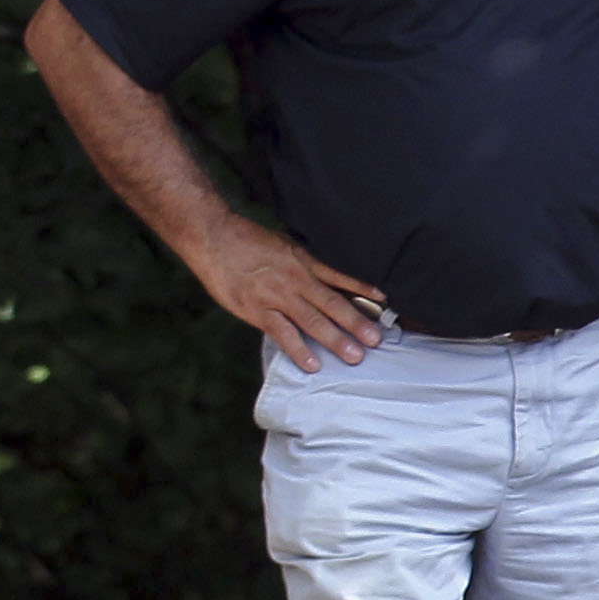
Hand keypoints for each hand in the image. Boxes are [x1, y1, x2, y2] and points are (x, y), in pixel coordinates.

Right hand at [192, 213, 383, 371]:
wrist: (212, 235)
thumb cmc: (247, 240)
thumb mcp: (285, 244)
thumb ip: (306, 261)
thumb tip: (329, 275)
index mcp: (305, 262)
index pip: (341, 279)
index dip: (363, 290)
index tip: (386, 302)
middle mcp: (296, 280)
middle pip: (332, 305)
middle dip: (357, 323)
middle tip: (377, 341)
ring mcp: (277, 297)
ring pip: (312, 321)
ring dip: (335, 340)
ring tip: (355, 356)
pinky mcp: (257, 310)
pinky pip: (282, 333)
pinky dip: (298, 349)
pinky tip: (311, 364)